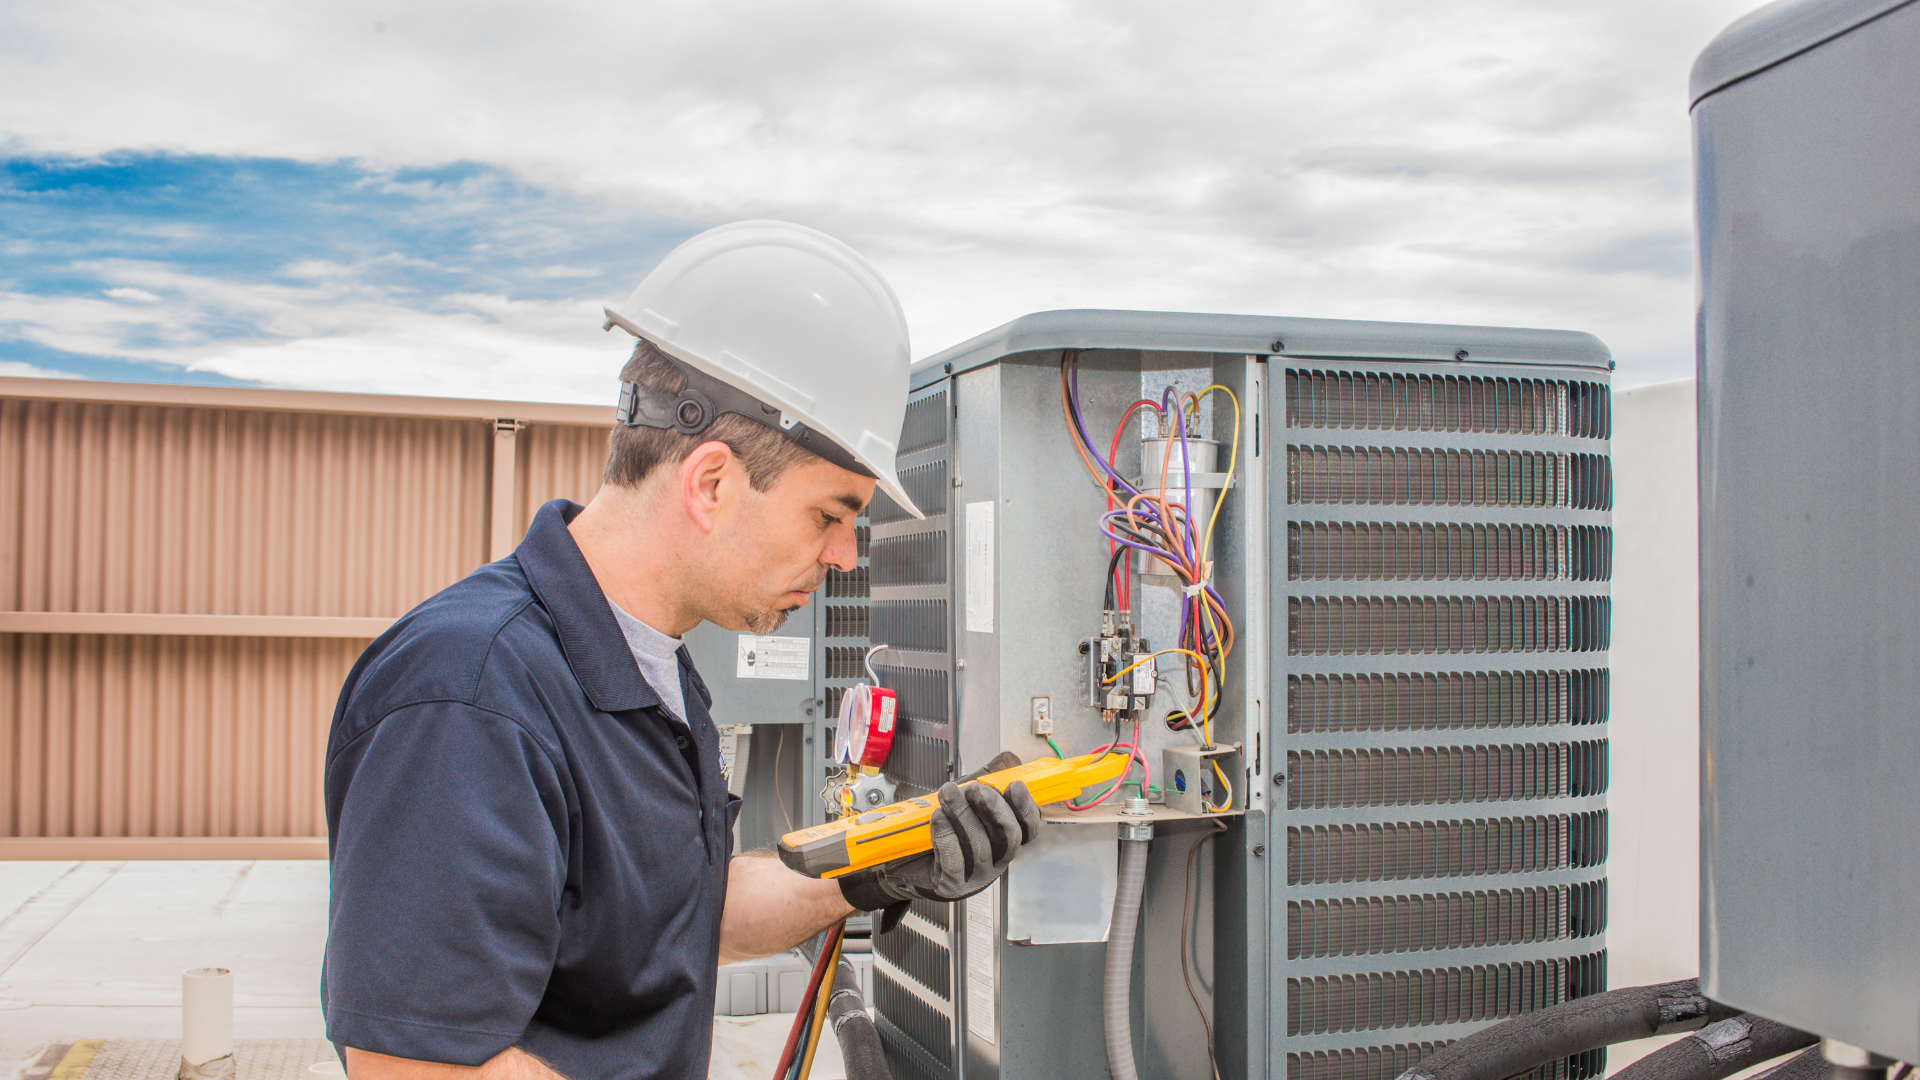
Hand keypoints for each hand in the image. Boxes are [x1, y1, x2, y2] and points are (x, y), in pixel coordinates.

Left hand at [839, 752, 1042, 911]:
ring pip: (979, 847)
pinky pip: (954, 862)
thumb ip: (985, 783)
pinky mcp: (952, 885)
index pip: (1028, 828)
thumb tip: (1006, 760)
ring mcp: (975, 876)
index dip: (1026, 807)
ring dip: (963, 816)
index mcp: (1003, 840)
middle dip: (994, 809)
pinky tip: (938, 819)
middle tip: (975, 789)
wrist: (900, 861)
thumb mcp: (963, 803)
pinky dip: (946, 837)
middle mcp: (995, 860)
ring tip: (948, 795)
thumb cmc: (936, 831)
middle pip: (1008, 837)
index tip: (1014, 785)